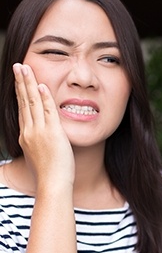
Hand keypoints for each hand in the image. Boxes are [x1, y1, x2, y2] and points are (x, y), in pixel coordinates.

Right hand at [13, 63, 74, 191]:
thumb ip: (36, 144)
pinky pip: (47, 111)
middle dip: (20, 82)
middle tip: (17, 66)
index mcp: (26, 136)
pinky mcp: (52, 133)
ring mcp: (39, 132)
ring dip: (29, 83)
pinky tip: (41, 85)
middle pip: (23, 102)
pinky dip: (44, 98)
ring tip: (25, 68)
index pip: (22, 109)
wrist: (52, 185)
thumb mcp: (37, 156)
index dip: (20, 93)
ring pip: (32, 103)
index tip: (20, 81)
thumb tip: (38, 139)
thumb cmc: (47, 174)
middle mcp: (29, 131)